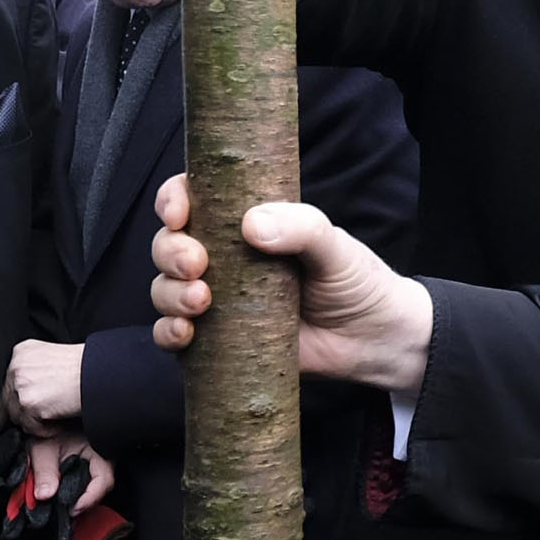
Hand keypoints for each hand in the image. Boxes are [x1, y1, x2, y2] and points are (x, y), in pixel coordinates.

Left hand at [2, 338, 84, 434]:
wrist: (102, 373)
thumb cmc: (88, 369)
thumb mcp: (54, 360)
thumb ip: (34, 372)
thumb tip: (23, 394)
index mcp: (22, 352)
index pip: (8, 383)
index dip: (18, 398)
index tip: (26, 406)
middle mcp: (17, 366)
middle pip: (7, 401)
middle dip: (24, 412)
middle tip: (45, 414)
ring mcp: (21, 385)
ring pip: (17, 416)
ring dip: (37, 421)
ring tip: (59, 412)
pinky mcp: (28, 403)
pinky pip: (30, 428)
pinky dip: (47, 429)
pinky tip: (61, 417)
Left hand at [24, 429, 117, 513]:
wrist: (50, 422)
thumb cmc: (51, 430)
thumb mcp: (43, 449)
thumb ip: (44, 472)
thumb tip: (44, 495)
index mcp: (99, 451)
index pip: (104, 480)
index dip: (90, 498)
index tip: (73, 510)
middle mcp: (104, 460)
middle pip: (102, 489)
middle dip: (84, 503)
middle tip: (66, 513)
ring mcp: (99, 467)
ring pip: (96, 490)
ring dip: (80, 499)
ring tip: (63, 507)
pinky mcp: (91, 471)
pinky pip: (90, 487)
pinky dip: (78, 494)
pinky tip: (64, 498)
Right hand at [148, 173, 433, 392]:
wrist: (374, 341)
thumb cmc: (354, 281)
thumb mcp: (334, 246)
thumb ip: (302, 228)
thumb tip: (252, 224)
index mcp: (245, 222)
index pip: (192, 198)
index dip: (173, 200)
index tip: (179, 213)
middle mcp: (224, 258)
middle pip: (169, 245)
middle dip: (171, 252)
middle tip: (197, 264)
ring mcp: (218, 300)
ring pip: (165, 289)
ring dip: (170, 294)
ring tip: (201, 302)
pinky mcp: (218, 341)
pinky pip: (173, 337)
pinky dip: (167, 334)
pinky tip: (185, 335)